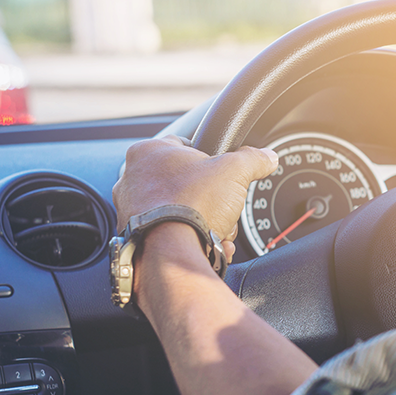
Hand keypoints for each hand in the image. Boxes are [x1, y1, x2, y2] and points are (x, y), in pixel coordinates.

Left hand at [113, 135, 278, 258]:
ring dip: (201, 220)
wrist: (172, 251)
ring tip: (215, 228)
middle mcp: (133, 177)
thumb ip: (253, 159)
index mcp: (150, 151)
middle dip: (207, 197)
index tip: (220, 171)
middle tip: (221, 205)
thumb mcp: (235, 172)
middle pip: (183, 181)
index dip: (209, 158)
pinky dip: (187, 238)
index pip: (185, 144)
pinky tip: (206, 243)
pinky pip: (166, 233)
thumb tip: (266, 157)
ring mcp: (129, 208)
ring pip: (176, 209)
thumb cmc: (191, 205)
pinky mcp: (133, 235)